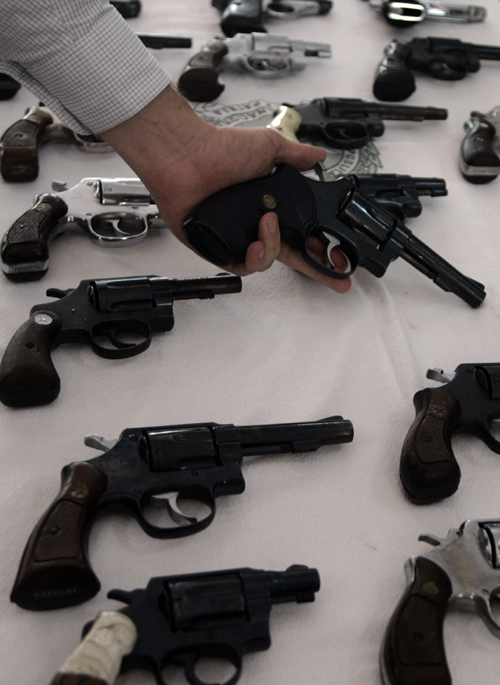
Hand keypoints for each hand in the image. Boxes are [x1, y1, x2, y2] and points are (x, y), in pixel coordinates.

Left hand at [101, 85, 349, 292]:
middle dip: (318, 268)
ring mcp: (237, 239)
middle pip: (291, 256)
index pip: (301, 233)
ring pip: (268, 261)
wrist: (186, 156)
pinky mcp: (218, 249)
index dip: (321, 247)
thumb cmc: (219, 150)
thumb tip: (318, 155)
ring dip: (273, 246)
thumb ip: (296, 156)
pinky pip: (243, 266)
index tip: (341, 259)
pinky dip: (252, 258)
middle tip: (336, 272)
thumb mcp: (267, 147)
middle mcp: (254, 226)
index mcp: (268, 206)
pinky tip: (253, 242)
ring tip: (268, 225)